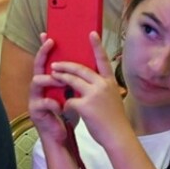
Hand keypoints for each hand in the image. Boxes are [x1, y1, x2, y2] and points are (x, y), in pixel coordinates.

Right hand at [28, 35, 72, 144]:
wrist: (64, 134)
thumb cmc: (72, 111)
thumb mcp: (79, 91)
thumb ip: (81, 78)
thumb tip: (93, 58)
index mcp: (53, 80)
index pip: (49, 60)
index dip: (47, 48)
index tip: (49, 34)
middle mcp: (42, 86)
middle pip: (39, 66)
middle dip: (43, 53)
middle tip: (51, 43)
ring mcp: (36, 97)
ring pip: (37, 80)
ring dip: (52, 79)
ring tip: (61, 81)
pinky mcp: (36, 111)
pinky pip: (43, 102)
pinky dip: (53, 103)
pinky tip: (60, 106)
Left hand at [51, 33, 131, 147]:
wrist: (118, 135)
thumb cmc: (114, 119)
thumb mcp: (111, 98)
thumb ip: (100, 89)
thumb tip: (86, 84)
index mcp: (110, 82)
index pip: (103, 60)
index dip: (96, 46)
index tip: (91, 33)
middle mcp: (103, 84)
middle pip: (81, 69)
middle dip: (66, 66)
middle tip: (54, 64)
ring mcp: (95, 94)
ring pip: (72, 81)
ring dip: (60, 78)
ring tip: (51, 75)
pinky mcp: (86, 105)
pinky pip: (70, 100)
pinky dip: (66, 105)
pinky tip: (66, 111)